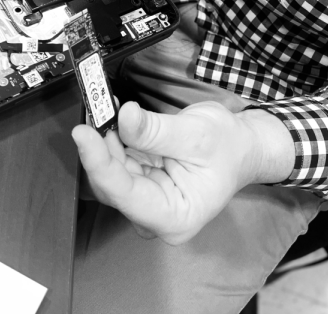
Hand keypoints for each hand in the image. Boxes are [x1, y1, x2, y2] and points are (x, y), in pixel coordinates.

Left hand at [72, 100, 294, 244]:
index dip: (100, 164)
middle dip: (102, 149)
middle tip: (95, 112)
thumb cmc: (229, 147)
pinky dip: (114, 140)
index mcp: (175, 217)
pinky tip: (114, 119)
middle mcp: (156, 217)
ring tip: (106, 110)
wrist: (243, 146)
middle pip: (114, 186)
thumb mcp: (196, 133)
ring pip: (113, 173)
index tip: (83, 134)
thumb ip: (156, 130)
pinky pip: (120, 163)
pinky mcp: (143, 184)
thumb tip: (123, 117)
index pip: (126, 195)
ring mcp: (148, 202)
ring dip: (106, 141)